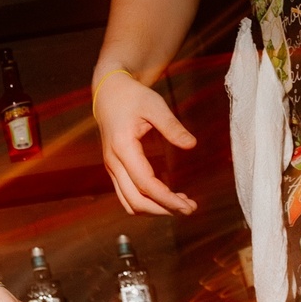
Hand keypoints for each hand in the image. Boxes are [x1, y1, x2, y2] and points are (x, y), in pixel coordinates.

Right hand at [93, 67, 196, 214]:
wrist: (108, 92)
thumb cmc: (132, 96)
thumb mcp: (154, 105)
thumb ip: (172, 126)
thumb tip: (191, 145)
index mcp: (122, 147)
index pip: (145, 184)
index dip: (167, 199)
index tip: (189, 205)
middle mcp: (113, 162)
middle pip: (136, 201)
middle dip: (163, 209)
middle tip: (190, 208)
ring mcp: (111, 167)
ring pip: (129, 202)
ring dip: (154, 209)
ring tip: (181, 203)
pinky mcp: (115, 169)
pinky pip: (127, 195)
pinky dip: (146, 202)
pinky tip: (166, 196)